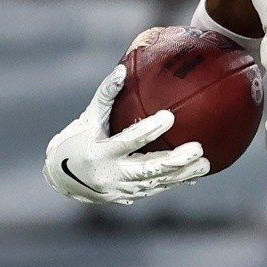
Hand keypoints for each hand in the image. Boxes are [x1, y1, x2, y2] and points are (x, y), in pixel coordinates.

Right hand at [44, 64, 208, 204]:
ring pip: (155, 183)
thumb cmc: (78, 138)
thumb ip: (106, 94)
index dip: (148, 130)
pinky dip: (174, 183)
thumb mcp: (88, 117)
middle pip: (146, 169)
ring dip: (182, 175)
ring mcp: (119, 189)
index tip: (170, 116)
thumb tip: (123, 69)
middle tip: (198, 148)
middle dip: (174, 161)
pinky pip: (154, 190)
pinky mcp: (127, 197)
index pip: (128, 141)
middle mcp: (109, 174)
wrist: (61, 177)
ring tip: (206, 164)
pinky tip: (195, 175)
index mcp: (99, 152)